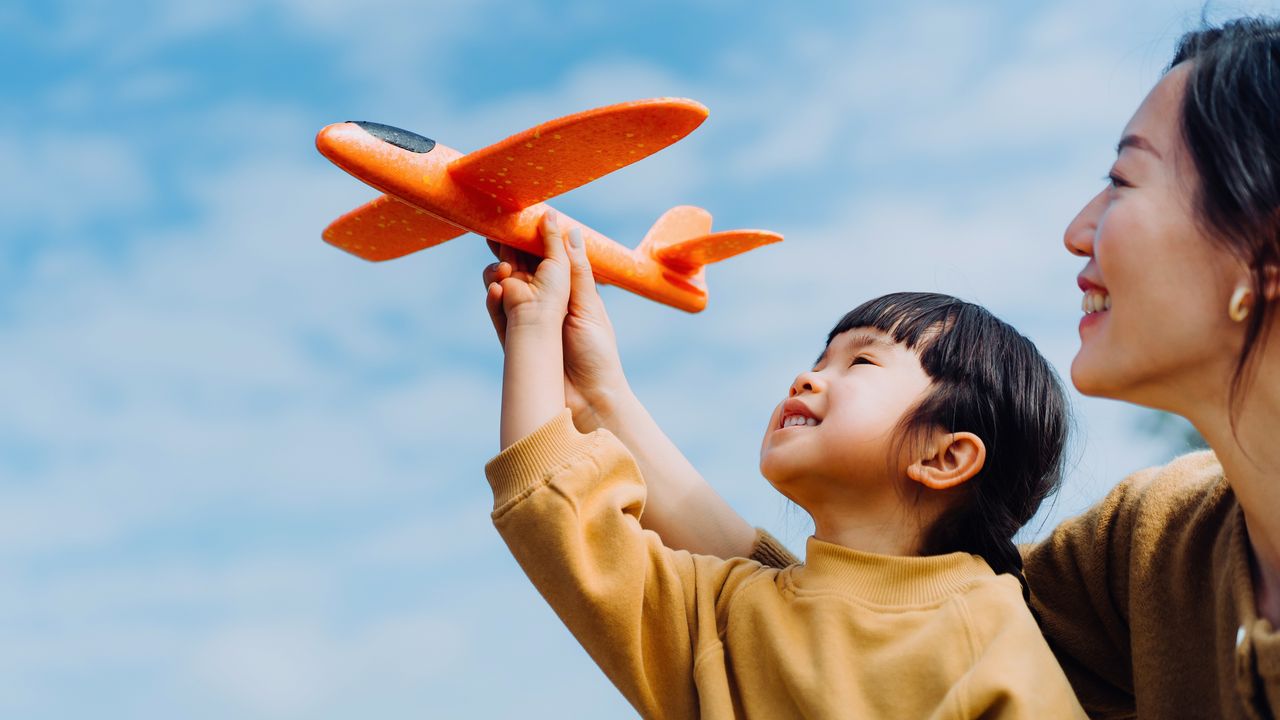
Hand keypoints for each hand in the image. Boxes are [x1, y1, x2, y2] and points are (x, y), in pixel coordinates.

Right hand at [484, 216, 629, 431]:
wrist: (589, 402)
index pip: (542, 257)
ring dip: (497, 276)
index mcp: (566, 290)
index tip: (514, 219)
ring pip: (502, 289)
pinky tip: (494, 291)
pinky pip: (497, 317)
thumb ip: (576, 270)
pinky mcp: (513, 341)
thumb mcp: (588, 307)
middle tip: (496, 238)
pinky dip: (493, 302)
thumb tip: (568, 229)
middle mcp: (544, 304)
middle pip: (517, 269)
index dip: (527, 239)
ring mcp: (526, 322)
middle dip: (505, 252)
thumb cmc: (597, 354)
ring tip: (502, 272)